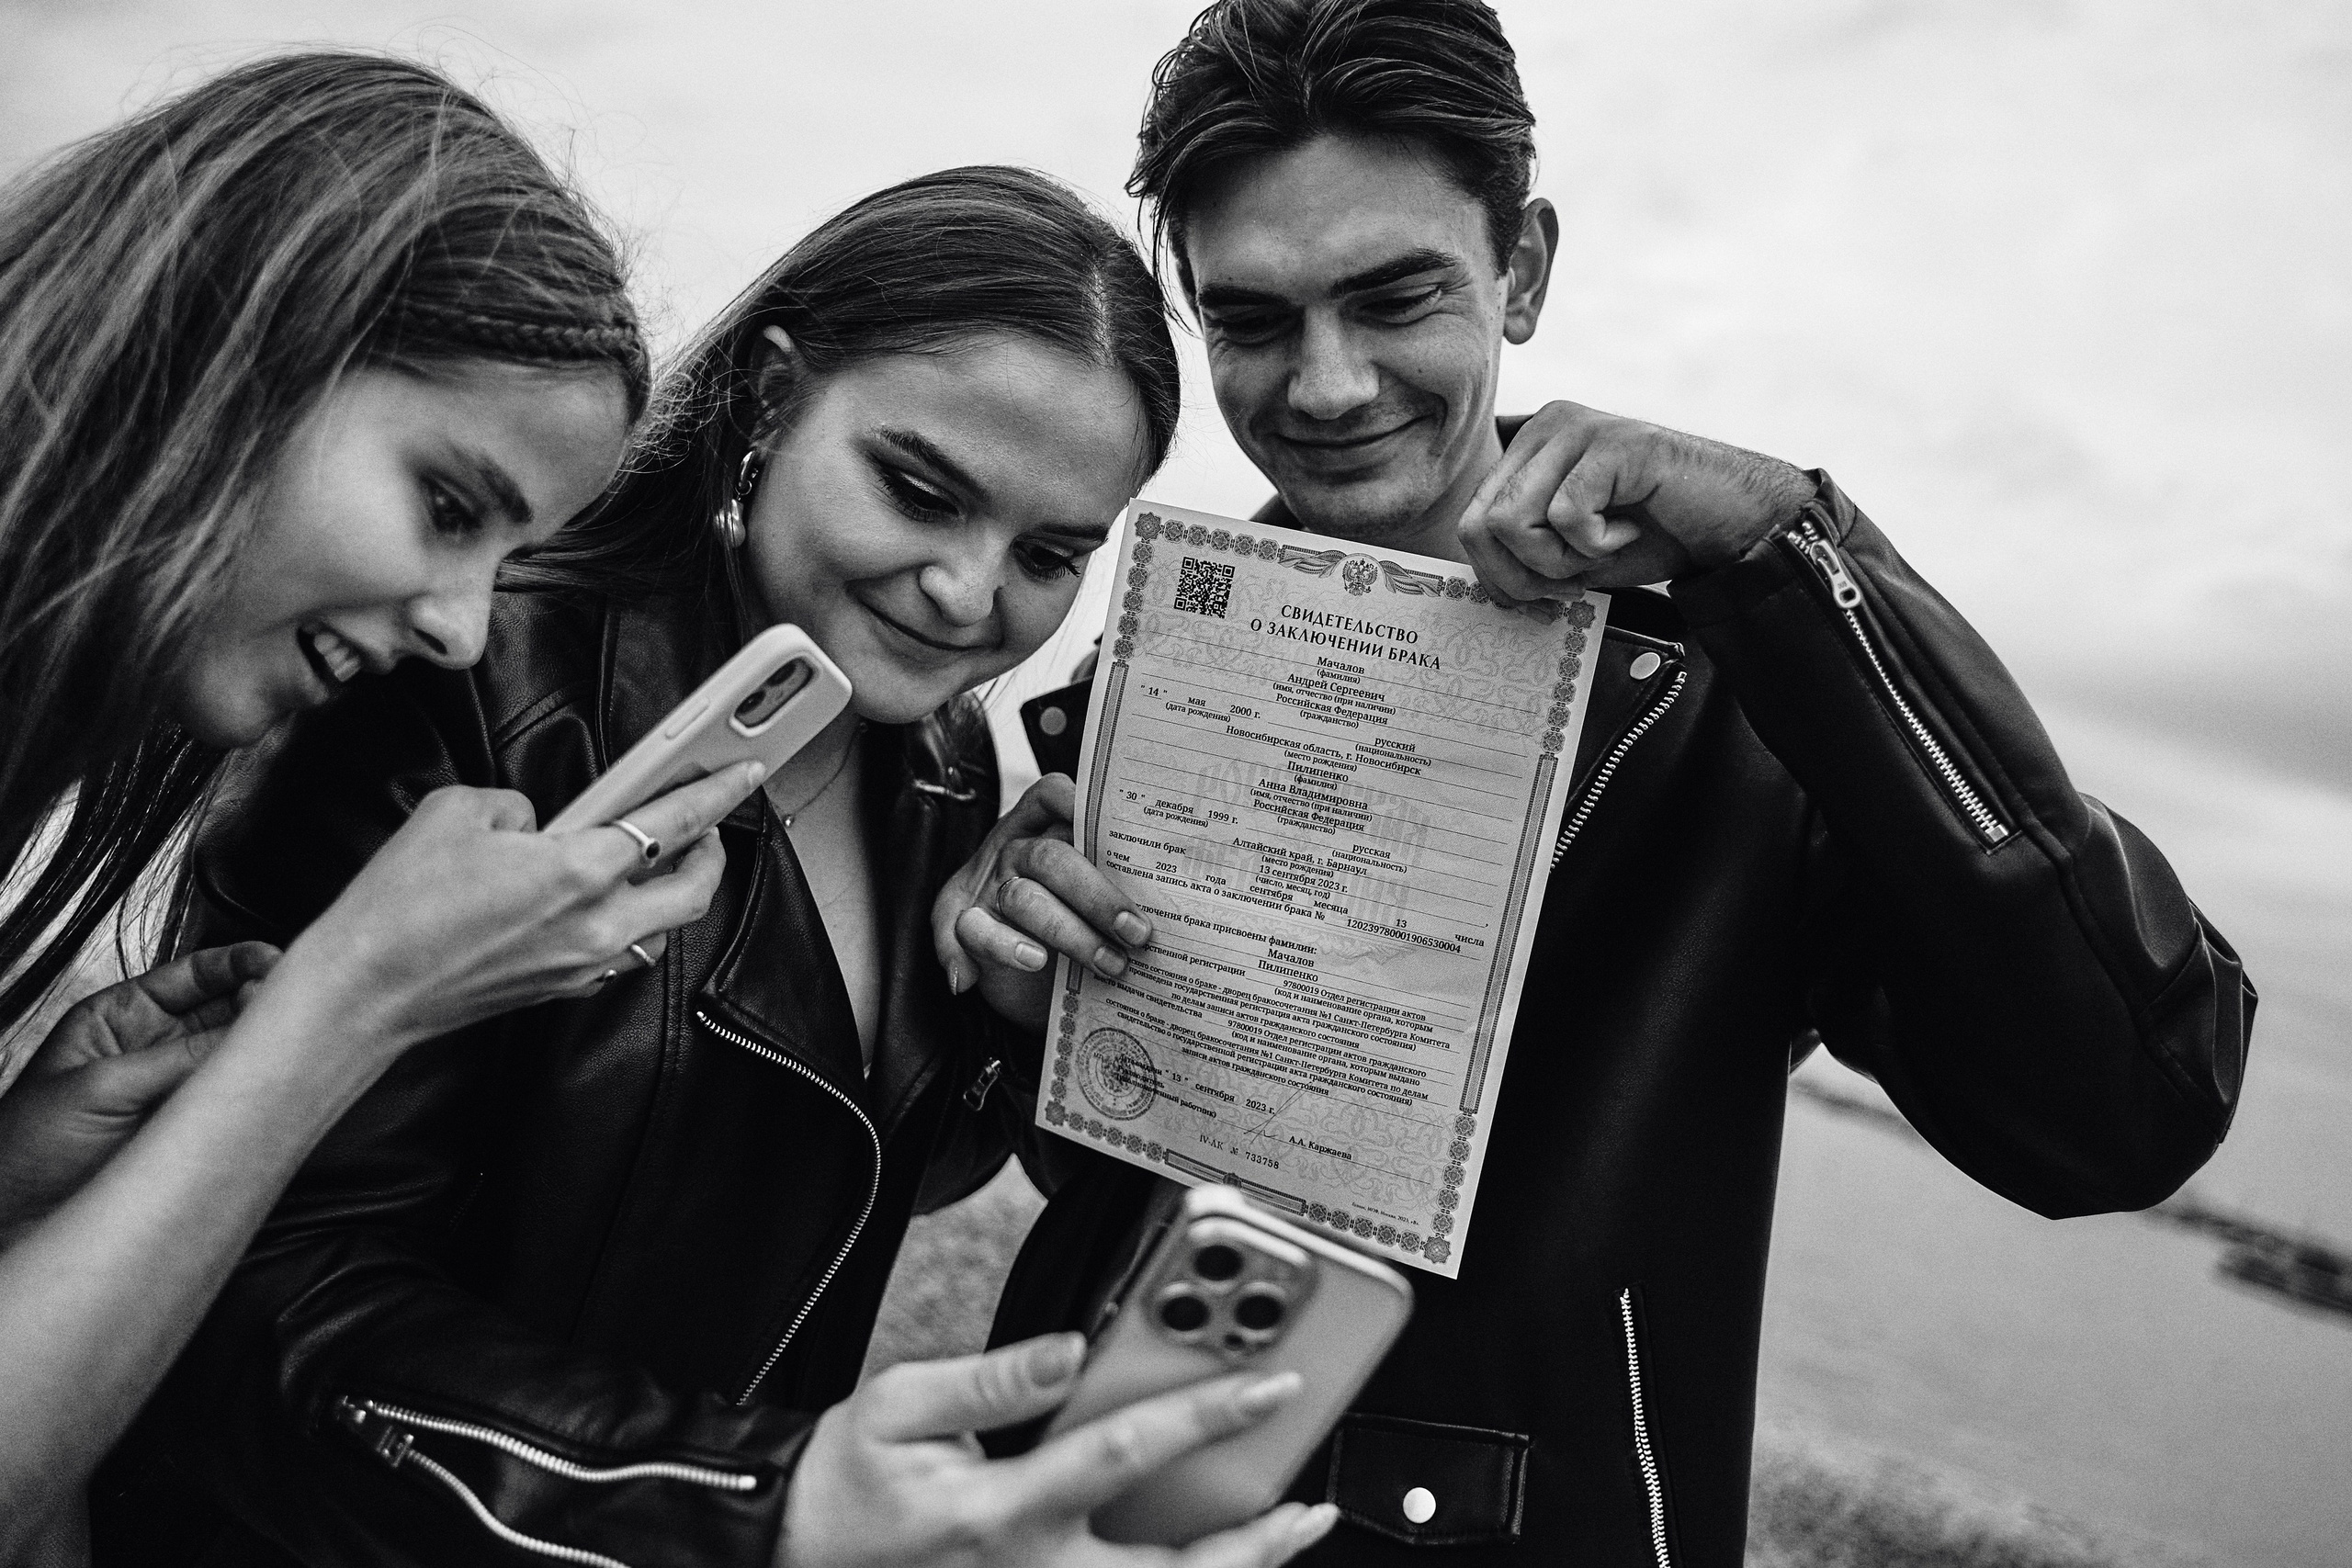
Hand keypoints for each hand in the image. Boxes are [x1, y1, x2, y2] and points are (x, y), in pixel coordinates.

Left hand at [0, 943, 278, 1239]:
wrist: (16, 1218)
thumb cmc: (25, 1147)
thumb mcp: (98, 1086)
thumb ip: (174, 1058)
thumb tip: (243, 1029)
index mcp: (121, 1018)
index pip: (192, 975)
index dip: (236, 964)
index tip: (273, 961)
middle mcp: (156, 1047)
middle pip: (224, 1010)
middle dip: (258, 1002)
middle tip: (283, 1005)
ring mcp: (176, 1088)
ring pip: (234, 1056)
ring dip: (259, 1047)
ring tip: (279, 1042)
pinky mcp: (192, 1127)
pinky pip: (232, 1100)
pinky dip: (255, 1091)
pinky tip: (268, 1080)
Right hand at [272, 762, 764, 1052]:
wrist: (363, 990)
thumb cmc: (399, 905)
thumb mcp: (458, 812)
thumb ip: (520, 807)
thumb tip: (539, 824)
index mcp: (578, 873)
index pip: (675, 823)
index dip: (719, 792)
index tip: (747, 772)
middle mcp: (595, 925)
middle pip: (695, 890)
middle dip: (714, 852)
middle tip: (710, 823)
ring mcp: (583, 965)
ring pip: (661, 925)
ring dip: (669, 890)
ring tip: (658, 856)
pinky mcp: (562, 989)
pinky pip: (619, 951)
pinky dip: (625, 921)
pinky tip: (602, 900)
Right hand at [778, 1333, 1335, 1567]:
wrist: (787, 1555)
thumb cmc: (843, 1489)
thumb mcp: (897, 1409)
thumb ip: (991, 1382)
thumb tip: (1067, 1353)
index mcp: (1004, 1511)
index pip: (1127, 1456)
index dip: (1206, 1417)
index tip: (1267, 1389)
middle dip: (1255, 1543)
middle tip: (1308, 1509)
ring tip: (1284, 1538)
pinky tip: (1209, 1564)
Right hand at [932, 776, 1153, 1030]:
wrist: (1013, 973)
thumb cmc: (1069, 921)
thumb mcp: (1092, 893)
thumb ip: (1117, 880)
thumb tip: (1166, 896)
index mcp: (1046, 828)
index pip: (1056, 797)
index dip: (1081, 805)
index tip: (1119, 830)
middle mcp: (1017, 850)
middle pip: (1051, 858)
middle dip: (1098, 897)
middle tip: (1137, 932)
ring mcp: (991, 889)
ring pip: (1025, 898)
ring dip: (1071, 934)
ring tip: (1111, 963)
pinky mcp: (967, 927)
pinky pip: (977, 930)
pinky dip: (1005, 947)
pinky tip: (1034, 961)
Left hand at [1457, 400, 1816, 596]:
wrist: (1732, 526)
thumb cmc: (1654, 537)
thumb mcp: (1571, 553)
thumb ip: (1522, 556)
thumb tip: (1482, 587)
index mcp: (1529, 448)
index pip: (1471, 520)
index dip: (1501, 574)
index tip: (1550, 589)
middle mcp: (1546, 426)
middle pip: (1480, 523)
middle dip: (1523, 574)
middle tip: (1576, 578)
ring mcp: (1577, 428)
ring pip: (1512, 521)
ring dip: (1560, 559)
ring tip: (1605, 547)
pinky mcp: (1612, 442)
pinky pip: (1566, 515)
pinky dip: (1597, 545)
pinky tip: (1630, 529)